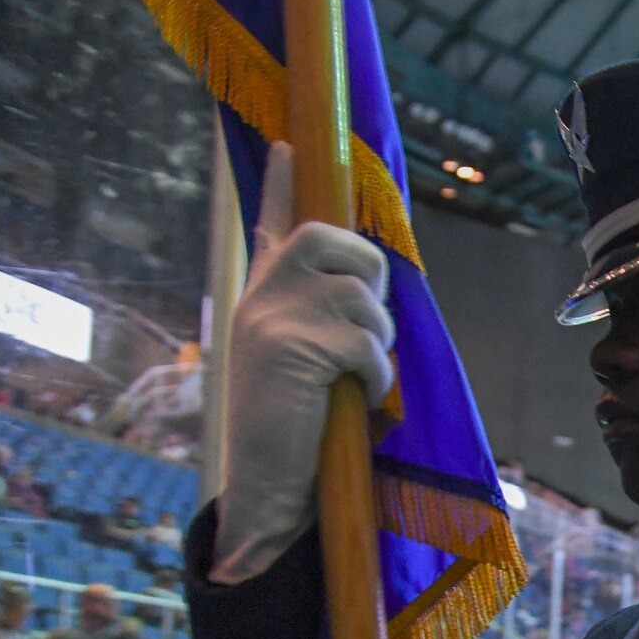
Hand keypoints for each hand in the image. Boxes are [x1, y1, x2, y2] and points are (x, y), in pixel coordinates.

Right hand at [212, 141, 395, 584]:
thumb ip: (322, 322)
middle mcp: (260, 299)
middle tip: (369, 324)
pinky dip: (376, 374)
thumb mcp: (305, 366)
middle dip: (367, 271)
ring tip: (359, 379)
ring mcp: (271, 320)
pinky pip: (364, 341)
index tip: (287, 146)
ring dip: (378, 339)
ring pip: (359, 295)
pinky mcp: (292, 349)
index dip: (279, 187)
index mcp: (262, 302)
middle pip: (328, 238)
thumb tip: (368, 290)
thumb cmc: (299, 434)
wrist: (268, 492)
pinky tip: (356, 400)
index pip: (269, 228)